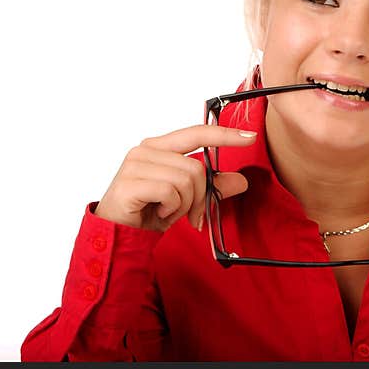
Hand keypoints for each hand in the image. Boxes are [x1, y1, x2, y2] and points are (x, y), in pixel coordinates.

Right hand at [94, 124, 257, 231]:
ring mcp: (135, 164)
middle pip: (197, 167)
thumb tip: (241, 181)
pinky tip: (158, 212)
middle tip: (190, 214)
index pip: (197, 133)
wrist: (118, 235)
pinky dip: (171, 209)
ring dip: (184, 204)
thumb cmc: (149, 212)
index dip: (224, 135)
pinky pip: (170, 192)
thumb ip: (212, 187)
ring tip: (168, 211)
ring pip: (186, 180)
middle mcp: (145, 150)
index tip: (249, 137)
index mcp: (159, 147)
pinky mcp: (130, 182)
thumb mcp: (186, 200)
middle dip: (200, 196)